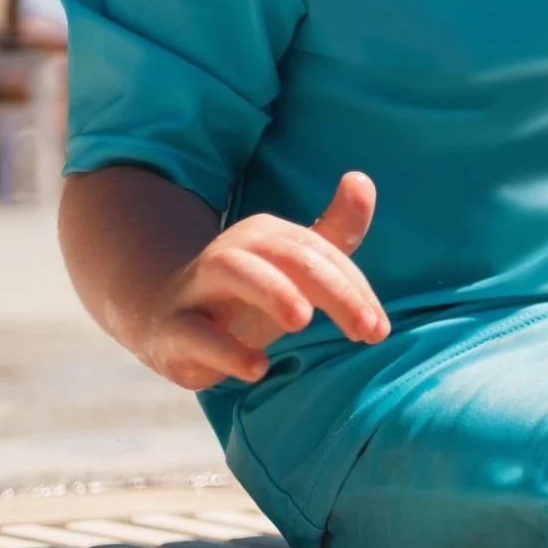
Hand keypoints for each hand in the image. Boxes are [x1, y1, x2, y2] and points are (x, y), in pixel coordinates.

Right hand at [137, 173, 388, 388]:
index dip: (356, 290)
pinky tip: (258, 367)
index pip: (321, 253)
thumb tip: (361, 179)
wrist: (167, 321)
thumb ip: (335, 229)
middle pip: (288, 256)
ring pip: (234, 272)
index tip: (380, 328)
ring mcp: (198, 286)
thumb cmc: (250, 295)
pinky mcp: (173, 329)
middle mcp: (232, 250)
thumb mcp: (295, 265)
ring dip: (272, 292)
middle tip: (366, 329)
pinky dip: (226, 350)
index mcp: (265, 234)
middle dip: (333, 291)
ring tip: (303, 321)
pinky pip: (195, 334)